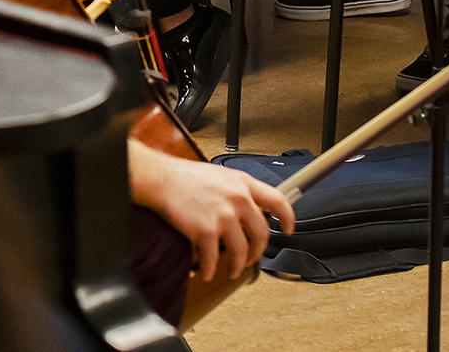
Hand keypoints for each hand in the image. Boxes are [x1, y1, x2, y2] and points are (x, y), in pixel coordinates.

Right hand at [129, 142, 294, 282]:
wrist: (159, 179)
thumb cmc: (184, 177)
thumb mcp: (221, 175)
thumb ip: (239, 190)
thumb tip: (252, 208)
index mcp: (243, 184)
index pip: (278, 201)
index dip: (288, 218)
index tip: (288, 230)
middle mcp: (238, 199)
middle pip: (261, 234)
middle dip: (257, 252)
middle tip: (250, 258)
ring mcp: (223, 216)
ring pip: (241, 251)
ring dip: (237, 266)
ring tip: (231, 269)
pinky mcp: (205, 231)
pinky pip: (214, 259)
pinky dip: (211, 270)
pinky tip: (207, 273)